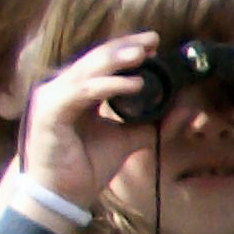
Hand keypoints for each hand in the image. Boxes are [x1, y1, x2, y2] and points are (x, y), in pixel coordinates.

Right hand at [15, 38, 158, 213]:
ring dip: (117, 60)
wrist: (62, 194)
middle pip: (95, 59)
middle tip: (152, 40)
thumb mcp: (126, 140)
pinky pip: (84, 92)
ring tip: (144, 54)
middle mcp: (62, 89)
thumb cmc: (86, 166)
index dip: (126, 50)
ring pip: (88, 70)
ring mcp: (52, 97)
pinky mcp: (50, 111)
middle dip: (124, 47)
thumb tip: (184, 111)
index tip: (154, 44)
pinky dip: (109, 85)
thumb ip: (151, 125)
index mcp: (77, 92)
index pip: (102, 62)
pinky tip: (135, 84)